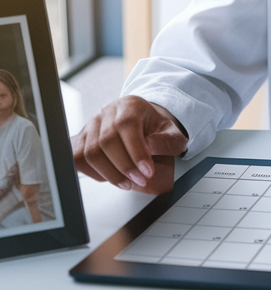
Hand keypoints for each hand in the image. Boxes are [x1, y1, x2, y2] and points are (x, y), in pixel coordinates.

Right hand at [73, 96, 188, 194]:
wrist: (144, 121)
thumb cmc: (157, 128)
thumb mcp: (173, 132)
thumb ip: (167, 140)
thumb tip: (150, 148)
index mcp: (131, 106)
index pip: (126, 126)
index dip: (136, 152)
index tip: (147, 171)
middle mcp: (107, 112)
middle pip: (105, 141)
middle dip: (124, 166)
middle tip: (140, 181)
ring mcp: (91, 125)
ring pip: (89, 152)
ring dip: (109, 173)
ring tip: (128, 183)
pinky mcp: (81, 138)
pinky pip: (78, 158)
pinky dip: (93, 172)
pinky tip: (111, 177)